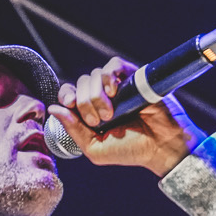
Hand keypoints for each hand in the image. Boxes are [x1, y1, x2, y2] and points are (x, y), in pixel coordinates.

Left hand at [51, 57, 202, 176]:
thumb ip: (73, 131)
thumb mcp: (96, 149)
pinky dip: (109, 75)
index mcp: (91, 112)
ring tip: (111, 112)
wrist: (162, 146)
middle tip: (100, 120)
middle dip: (84, 103)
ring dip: (96, 94)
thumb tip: (53, 108)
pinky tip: (114, 92)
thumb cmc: (133, 151)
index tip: (71, 106)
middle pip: (80, 83)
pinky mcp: (132, 76)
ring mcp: (118, 86)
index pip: (69, 94)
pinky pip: (112, 64)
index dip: (66, 96)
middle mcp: (103, 97)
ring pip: (94, 75)